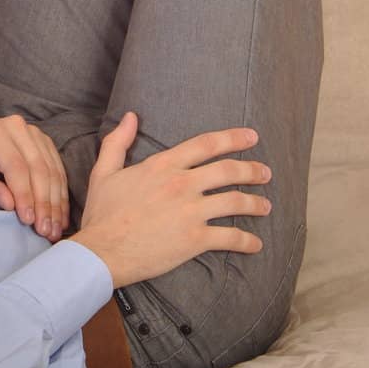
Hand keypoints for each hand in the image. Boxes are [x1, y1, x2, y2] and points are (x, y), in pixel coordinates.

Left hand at [0, 116, 68, 239]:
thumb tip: (11, 206)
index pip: (16, 167)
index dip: (25, 195)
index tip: (28, 221)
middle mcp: (18, 127)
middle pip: (39, 168)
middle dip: (44, 203)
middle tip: (46, 231)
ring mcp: (34, 133)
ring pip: (52, 170)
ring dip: (56, 203)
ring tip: (54, 229)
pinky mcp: (45, 142)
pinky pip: (58, 169)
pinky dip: (60, 195)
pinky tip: (60, 216)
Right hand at [70, 111, 271, 288]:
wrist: (102, 251)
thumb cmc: (102, 213)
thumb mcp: (104, 171)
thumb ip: (118, 141)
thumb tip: (130, 116)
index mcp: (162, 165)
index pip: (205, 144)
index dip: (232, 138)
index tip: (251, 136)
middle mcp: (181, 184)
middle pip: (228, 170)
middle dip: (252, 170)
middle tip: (265, 172)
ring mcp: (191, 211)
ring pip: (236, 201)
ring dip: (256, 203)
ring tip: (266, 206)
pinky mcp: (195, 239)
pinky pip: (230, 238)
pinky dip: (247, 241)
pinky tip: (256, 244)